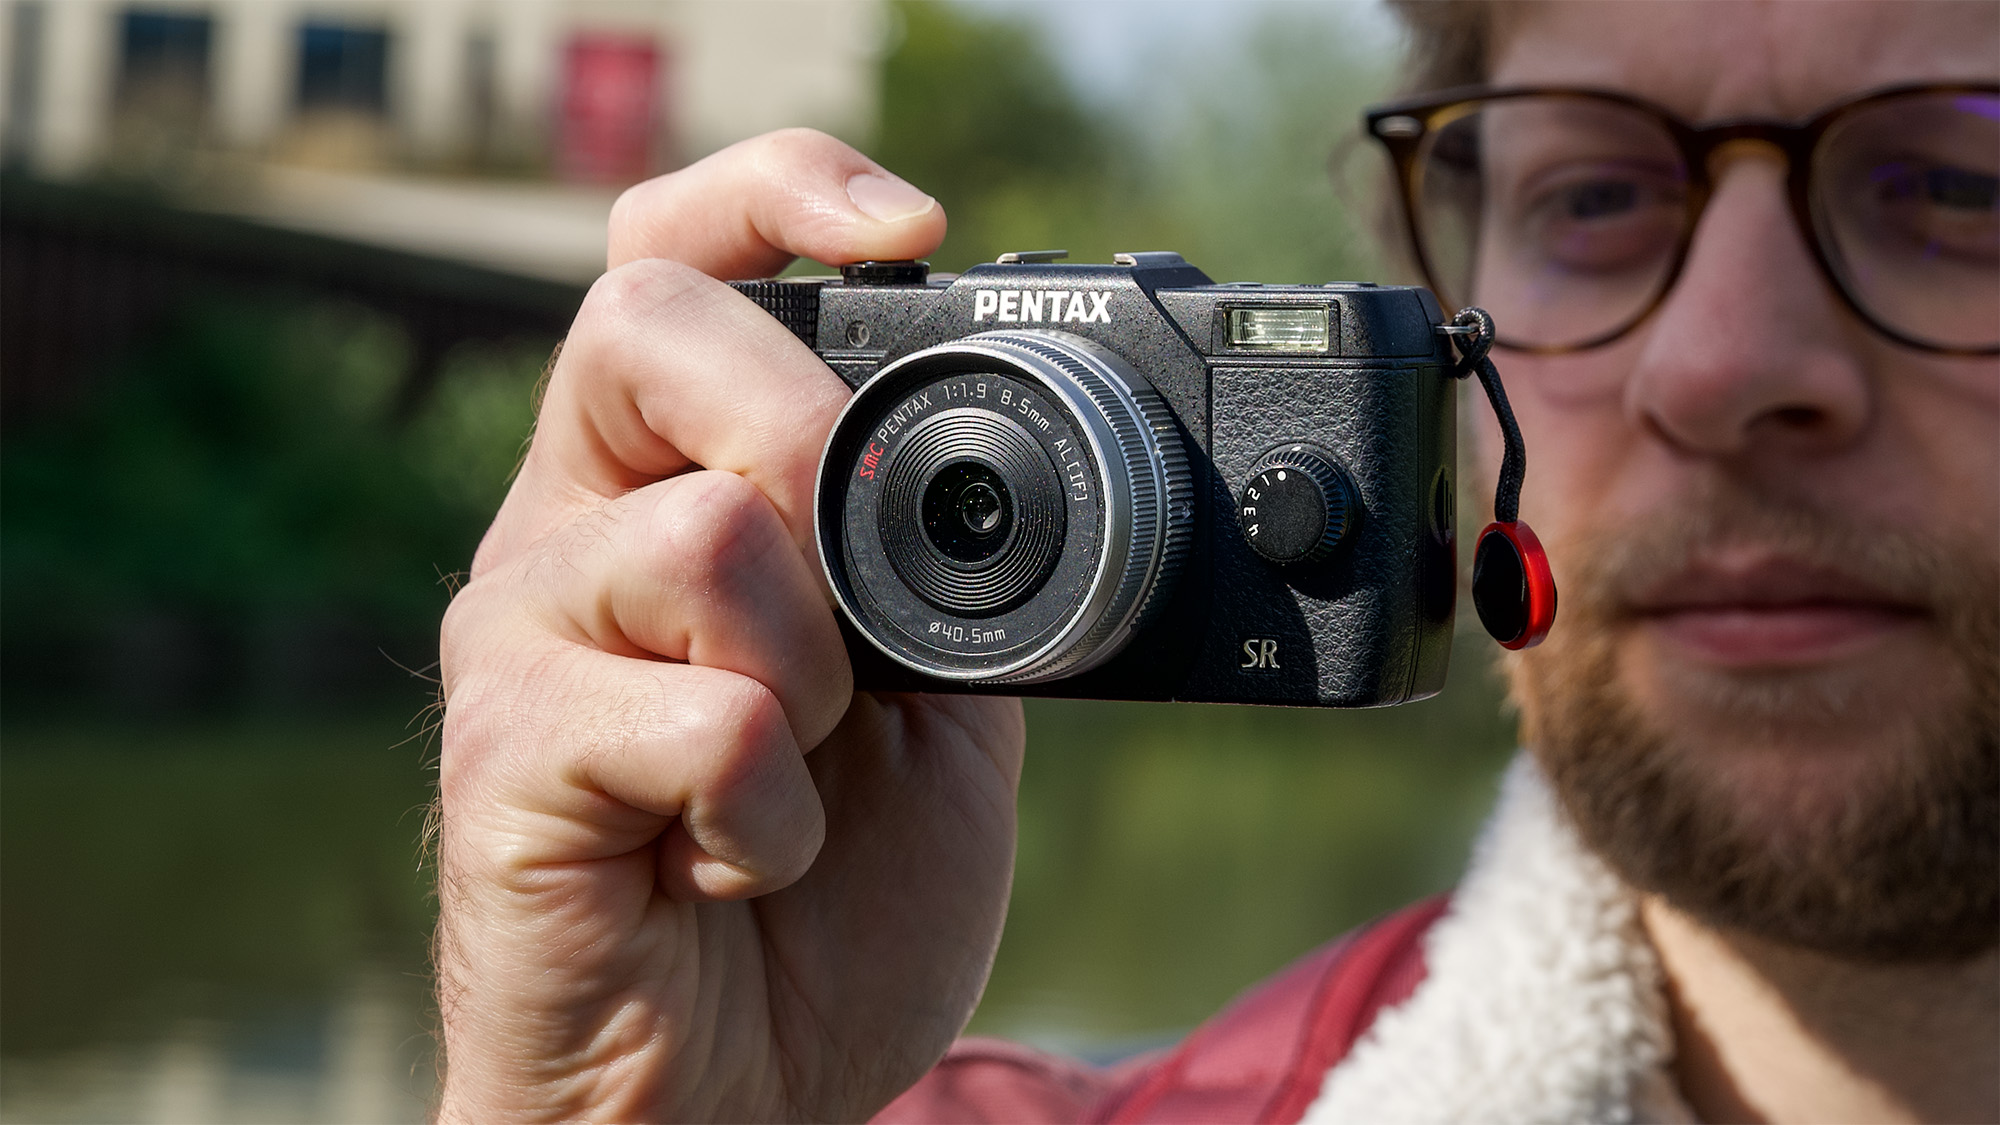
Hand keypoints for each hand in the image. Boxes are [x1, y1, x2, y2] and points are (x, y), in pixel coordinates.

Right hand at [435, 129, 1025, 1122]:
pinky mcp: (505, 764)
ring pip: (697, 533)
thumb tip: (1010, 464)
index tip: (908, 229)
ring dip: (817, 676)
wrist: (732, 1095)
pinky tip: (740, 864)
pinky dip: (774, 811)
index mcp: (666, 485)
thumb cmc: (820, 901)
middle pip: (644, 327)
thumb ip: (942, 579)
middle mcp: (569, 530)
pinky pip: (697, 718)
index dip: (776, 198)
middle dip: (806, 436)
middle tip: (863, 605)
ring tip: (799, 778)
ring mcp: (522, 641)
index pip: (670, 261)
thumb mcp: (934, 708)